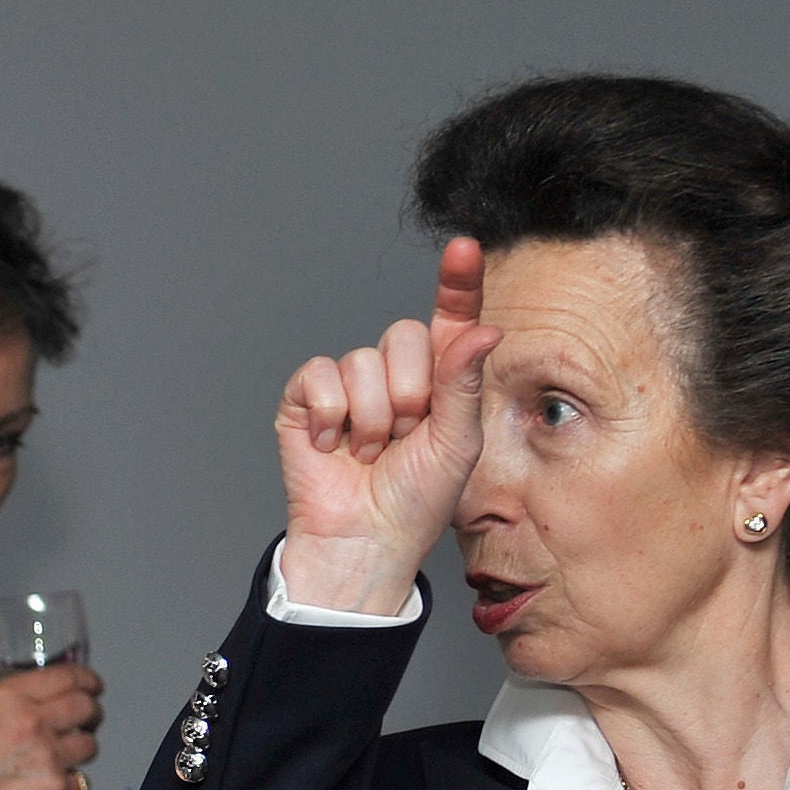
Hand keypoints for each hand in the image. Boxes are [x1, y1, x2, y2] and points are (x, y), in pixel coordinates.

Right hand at [0, 664, 104, 789]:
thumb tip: (21, 708)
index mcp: (6, 698)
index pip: (65, 677)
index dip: (86, 680)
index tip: (93, 686)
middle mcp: (31, 720)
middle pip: (86, 706)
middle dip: (91, 714)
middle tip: (86, 723)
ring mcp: (47, 755)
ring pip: (90, 745)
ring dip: (80, 753)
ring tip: (56, 764)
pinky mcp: (56, 788)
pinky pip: (81, 783)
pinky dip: (70, 789)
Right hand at [275, 235, 497, 614]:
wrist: (365, 540)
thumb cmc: (417, 501)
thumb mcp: (458, 442)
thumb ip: (465, 381)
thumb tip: (483, 326)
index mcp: (438, 380)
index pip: (449, 319)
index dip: (456, 283)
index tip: (464, 249)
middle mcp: (392, 375)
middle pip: (402, 335)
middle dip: (408, 392)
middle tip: (404, 437)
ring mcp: (347, 385)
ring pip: (361, 360)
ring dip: (370, 416)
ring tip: (369, 452)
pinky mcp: (306, 399)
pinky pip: (319, 374)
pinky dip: (330, 414)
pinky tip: (333, 446)